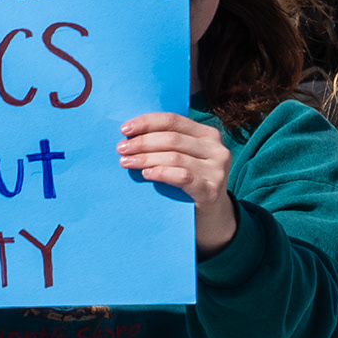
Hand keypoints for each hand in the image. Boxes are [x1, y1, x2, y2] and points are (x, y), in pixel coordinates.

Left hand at [118, 112, 235, 252]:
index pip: (173, 120)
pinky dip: (162, 173)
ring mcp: (217, 170)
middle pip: (172, 139)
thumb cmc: (190, 182)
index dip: (147, 123)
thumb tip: (131, 134)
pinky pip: (182, 177)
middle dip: (143, 142)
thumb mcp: (185, 157)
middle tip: (121, 149)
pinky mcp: (212, 191)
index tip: (124, 129)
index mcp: (208, 134)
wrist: (211, 217)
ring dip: (146, 159)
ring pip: (175, 157)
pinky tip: (146, 174)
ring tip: (127, 162)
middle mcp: (217, 149)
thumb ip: (168, 143)